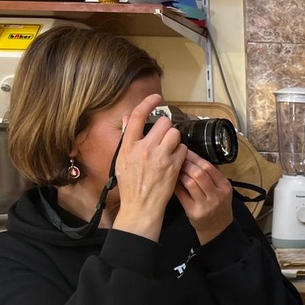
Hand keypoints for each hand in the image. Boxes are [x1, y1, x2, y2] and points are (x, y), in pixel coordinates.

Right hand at [113, 94, 187, 239]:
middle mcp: (144, 148)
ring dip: (175, 139)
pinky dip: (182, 152)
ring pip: (175, 133)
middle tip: (165, 137)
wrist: (140, 207)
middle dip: (166, 127)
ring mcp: (160, 157)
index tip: (156, 97)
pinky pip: (183, 148)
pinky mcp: (173, 165)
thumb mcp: (121, 160)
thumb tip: (129, 118)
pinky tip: (176, 160)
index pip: (138, 116)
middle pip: (163, 123)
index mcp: (128, 146)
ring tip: (170, 149)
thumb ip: (127, 138)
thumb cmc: (130, 185)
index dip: (148, 102)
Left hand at [174, 150, 232, 244]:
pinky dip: (176, 185)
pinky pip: (182, 194)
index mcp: (224, 186)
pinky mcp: (194, 212)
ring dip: (180, 173)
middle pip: (199, 173)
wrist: (218, 228)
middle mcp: (216, 195)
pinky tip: (172, 180)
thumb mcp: (222, 190)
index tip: (185, 151)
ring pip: (190, 183)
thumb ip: (213, 176)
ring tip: (173, 168)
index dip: (195, 157)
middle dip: (186, 163)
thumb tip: (197, 157)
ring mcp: (205, 204)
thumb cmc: (217, 206)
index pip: (209, 167)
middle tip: (177, 159)